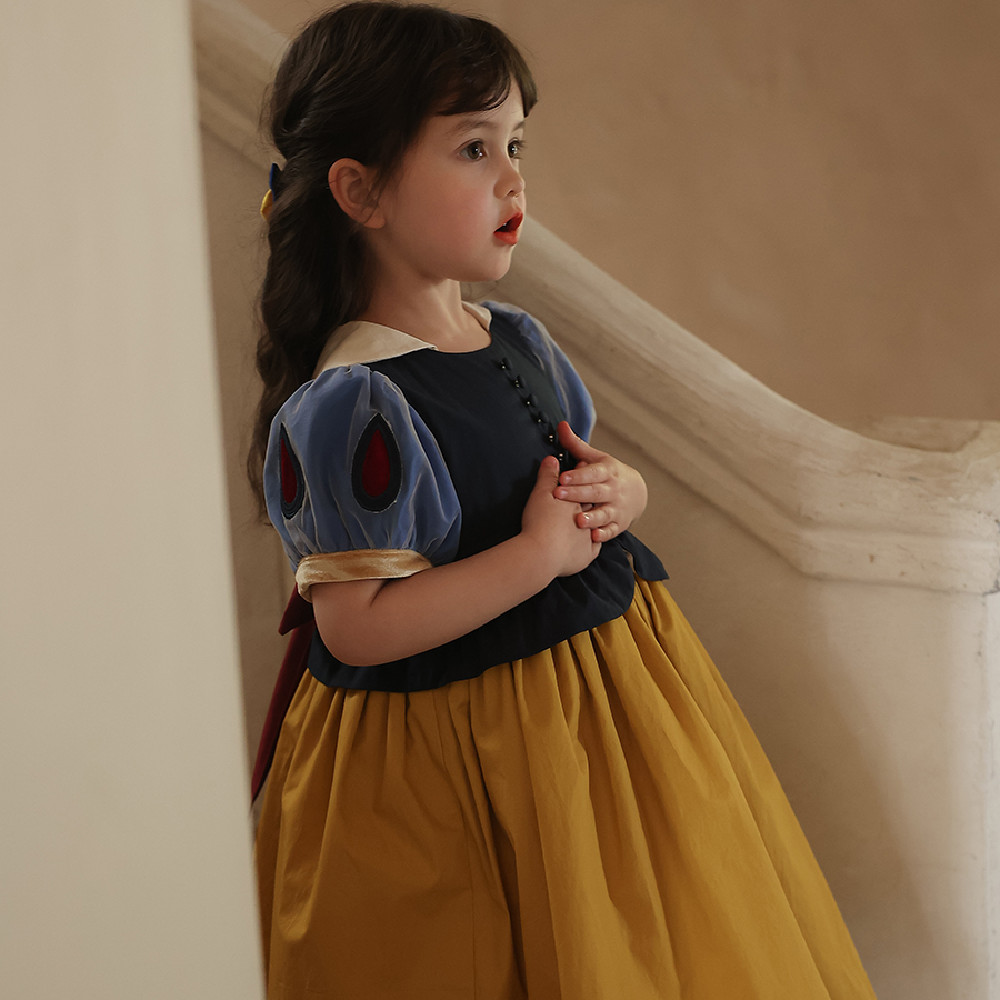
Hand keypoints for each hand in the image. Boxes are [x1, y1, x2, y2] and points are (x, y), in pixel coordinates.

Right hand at [521, 455, 601, 577]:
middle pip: (592, 503)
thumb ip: (548, 476)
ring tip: (588, 520)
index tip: (582, 471)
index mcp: (577, 501)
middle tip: (587, 495)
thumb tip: (552, 460)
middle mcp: (587, 517)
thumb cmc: (540, 522)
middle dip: (590, 497)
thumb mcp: (541, 493)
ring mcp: (588, 537)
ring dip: (592, 521)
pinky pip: (594, 548)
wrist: (543, 553)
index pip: (584, 484)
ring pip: (595, 526)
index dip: (582, 478)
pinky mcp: (586, 555)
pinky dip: (592, 544)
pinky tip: (591, 542)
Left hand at [553, 422, 647, 541]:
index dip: (578, 475)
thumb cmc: (609, 473)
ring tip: (579, 520)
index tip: (562, 476)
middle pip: (595, 492)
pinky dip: (604, 534)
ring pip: (604, 513)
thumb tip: (560, 426)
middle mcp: (613, 490)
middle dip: (577, 494)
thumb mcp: (596, 457)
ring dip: (592, 517)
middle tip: (558, 495)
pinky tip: (594, 536)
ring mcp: (617, 508)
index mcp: (607, 472)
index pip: (592, 473)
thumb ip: (576, 444)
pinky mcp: (619, 524)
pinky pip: (612, 530)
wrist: (638, 492)